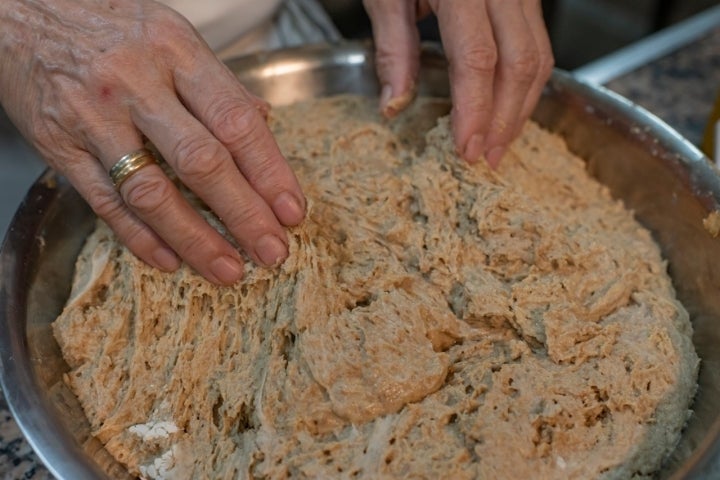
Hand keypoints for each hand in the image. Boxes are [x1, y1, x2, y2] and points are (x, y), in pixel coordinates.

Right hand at [0, 0, 305, 284]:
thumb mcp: (171, 34)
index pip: (236, 122)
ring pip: (153, 192)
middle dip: (244, 215)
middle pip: (202, 162)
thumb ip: (218, 82)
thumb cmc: (107, 24)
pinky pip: (106, 203)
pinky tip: (171, 260)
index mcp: (176, 51)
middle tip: (272, 252)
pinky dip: (140, 237)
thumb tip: (264, 122)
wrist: (18, 10)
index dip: (270, 173)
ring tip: (228, 270)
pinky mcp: (59, 146)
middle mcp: (137, 83)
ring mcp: (94, 117)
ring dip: (196, 239)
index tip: (292, 212)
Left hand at [363, 0, 553, 167]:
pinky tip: (507, 107)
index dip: (474, 110)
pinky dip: (524, 82)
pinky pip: (537, 42)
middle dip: (505, 119)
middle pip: (521, 63)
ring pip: (539, 56)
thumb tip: (395, 105)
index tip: (465, 149)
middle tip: (485, 159)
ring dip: (521, 107)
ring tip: (498, 143)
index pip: (478, 59)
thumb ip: (393, 46)